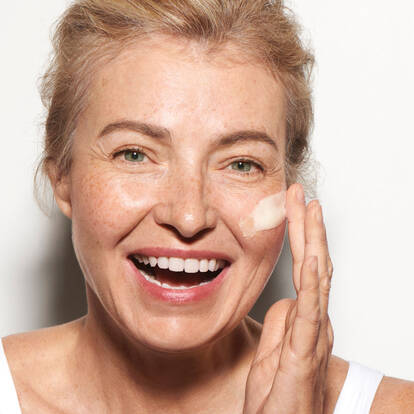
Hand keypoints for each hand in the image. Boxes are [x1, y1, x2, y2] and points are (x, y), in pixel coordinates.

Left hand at [243, 184, 333, 413]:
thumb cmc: (279, 400)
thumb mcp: (272, 354)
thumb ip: (281, 324)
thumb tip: (284, 300)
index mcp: (303, 320)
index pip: (303, 268)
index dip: (300, 236)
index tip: (292, 207)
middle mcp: (313, 322)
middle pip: (312, 264)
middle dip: (305, 226)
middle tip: (300, 195)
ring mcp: (312, 335)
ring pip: (316, 278)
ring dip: (312, 241)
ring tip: (308, 208)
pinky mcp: (304, 352)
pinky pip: (310, 311)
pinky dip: (312, 281)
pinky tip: (311, 256)